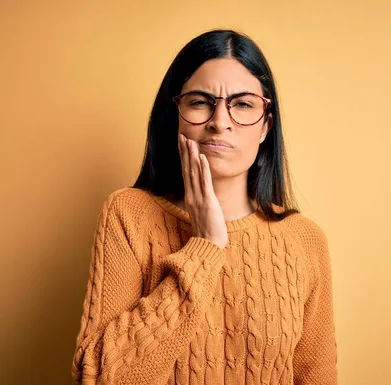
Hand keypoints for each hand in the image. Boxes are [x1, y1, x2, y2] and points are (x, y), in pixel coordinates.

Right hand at [178, 134, 227, 248]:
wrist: (209, 244)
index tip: (182, 143)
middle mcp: (191, 195)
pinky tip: (201, 157)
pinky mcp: (208, 201)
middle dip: (184, 151)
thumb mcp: (201, 211)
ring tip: (190, 141)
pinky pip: (204, 182)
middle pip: (186, 169)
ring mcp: (198, 198)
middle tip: (182, 135)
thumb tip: (198, 192)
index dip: (183, 157)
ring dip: (192, 156)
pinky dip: (203, 169)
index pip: (185, 172)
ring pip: (193, 172)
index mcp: (190, 196)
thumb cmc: (207, 230)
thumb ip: (198, 200)